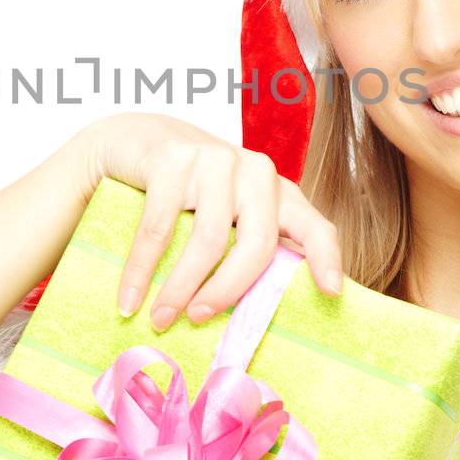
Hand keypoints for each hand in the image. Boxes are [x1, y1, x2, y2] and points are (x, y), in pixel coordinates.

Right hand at [75, 113, 342, 331]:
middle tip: (199, 320)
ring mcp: (215, 159)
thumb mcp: (225, 215)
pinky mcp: (173, 159)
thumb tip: (250, 318)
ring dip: (180, 288)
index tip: (330, 292)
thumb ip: (244, 248)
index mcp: (276, 191)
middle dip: (227, 290)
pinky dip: (141, 270)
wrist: (131, 139)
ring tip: (160, 319)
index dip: (326, 258)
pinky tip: (130, 299)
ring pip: (208, 240)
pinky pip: (159, 228)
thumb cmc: (185, 193)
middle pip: (257, 244)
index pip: (313, 225)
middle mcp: (254, 170)